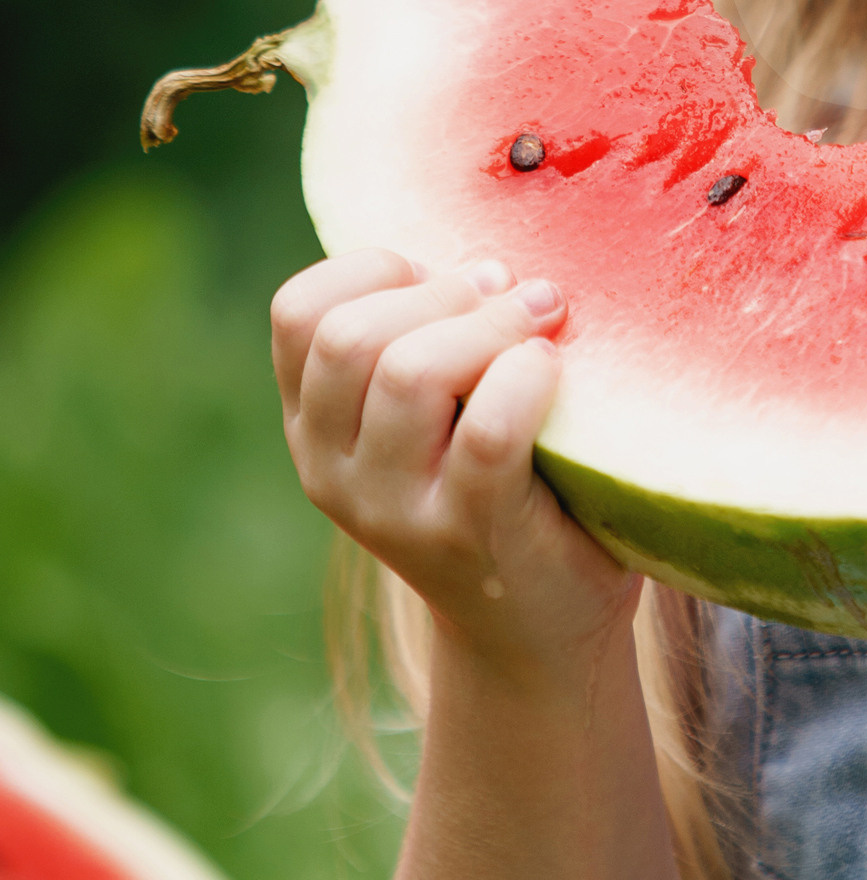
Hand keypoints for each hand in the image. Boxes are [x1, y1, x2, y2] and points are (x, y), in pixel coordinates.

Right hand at [271, 249, 636, 666]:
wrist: (533, 627)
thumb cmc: (500, 488)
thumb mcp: (434, 414)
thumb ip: (425, 336)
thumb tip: (482, 251)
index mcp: (312, 426)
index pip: (297, 312)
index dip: (374, 267)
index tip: (442, 272)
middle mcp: (331, 470)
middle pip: (352, 334)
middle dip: (444, 290)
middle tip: (513, 290)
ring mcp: (392, 510)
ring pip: (410, 371)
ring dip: (490, 323)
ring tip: (543, 318)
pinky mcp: (467, 534)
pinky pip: (487, 430)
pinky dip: (526, 378)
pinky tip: (555, 368)